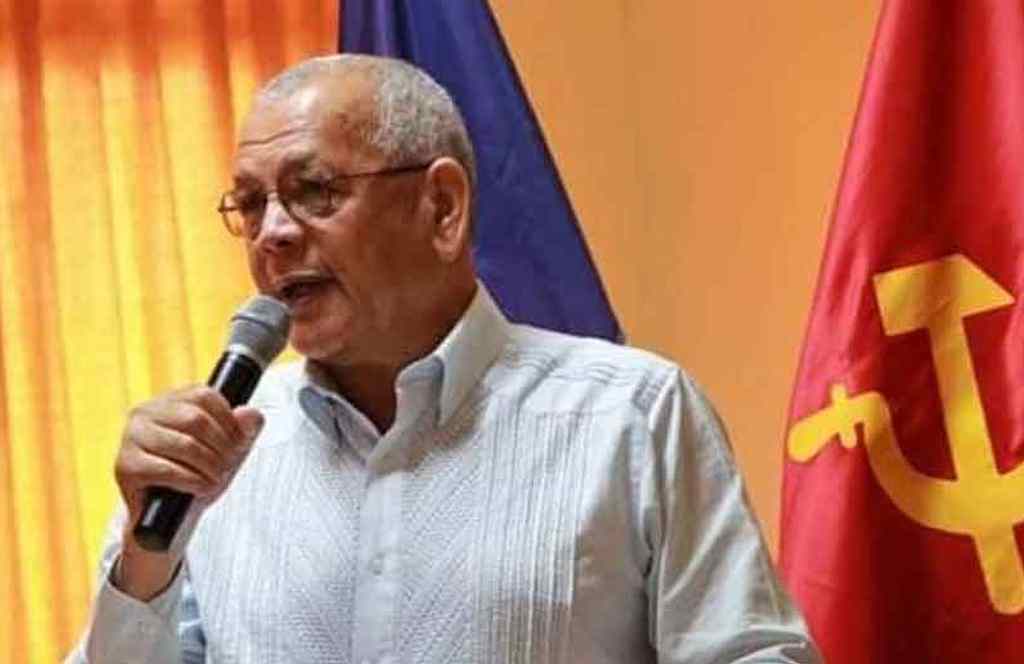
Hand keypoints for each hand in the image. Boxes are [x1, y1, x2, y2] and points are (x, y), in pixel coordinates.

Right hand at [113, 386, 263, 598]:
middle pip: (196, 419)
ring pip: (184, 444)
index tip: (239, 443)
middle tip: (228, 465)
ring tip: (216, 477)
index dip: (229, 421)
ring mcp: (131, 438)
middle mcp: (144, 413)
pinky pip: (167, 469)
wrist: (167, 514)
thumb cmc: (196, 473)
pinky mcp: (125, 466)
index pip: (204, 396)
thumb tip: (250, 414)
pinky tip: (202, 487)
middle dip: (221, 446)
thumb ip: (243, 428)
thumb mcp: (225, 448)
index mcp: (169, 400)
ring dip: (209, 465)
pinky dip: (192, 480)